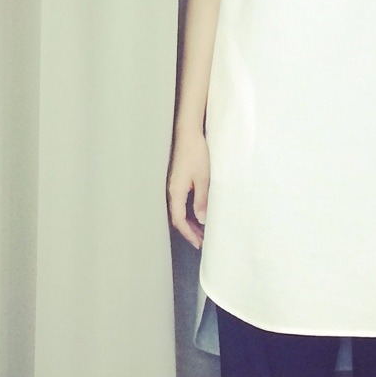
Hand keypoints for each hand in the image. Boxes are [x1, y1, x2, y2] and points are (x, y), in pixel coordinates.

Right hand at [167, 131, 209, 248]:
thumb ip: (201, 200)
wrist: (188, 133)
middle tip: (202, 241)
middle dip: (189, 231)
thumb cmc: (196, 154)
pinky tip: (198, 213)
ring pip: (179, 210)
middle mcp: (172, 191)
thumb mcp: (203, 179)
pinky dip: (189, 211)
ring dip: (190, 221)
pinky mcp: (178, 180)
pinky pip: (181, 202)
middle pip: (177, 217)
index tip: (199, 243)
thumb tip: (202, 220)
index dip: (189, 233)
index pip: (179, 219)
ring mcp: (174, 185)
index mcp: (176, 192)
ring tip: (202, 231)